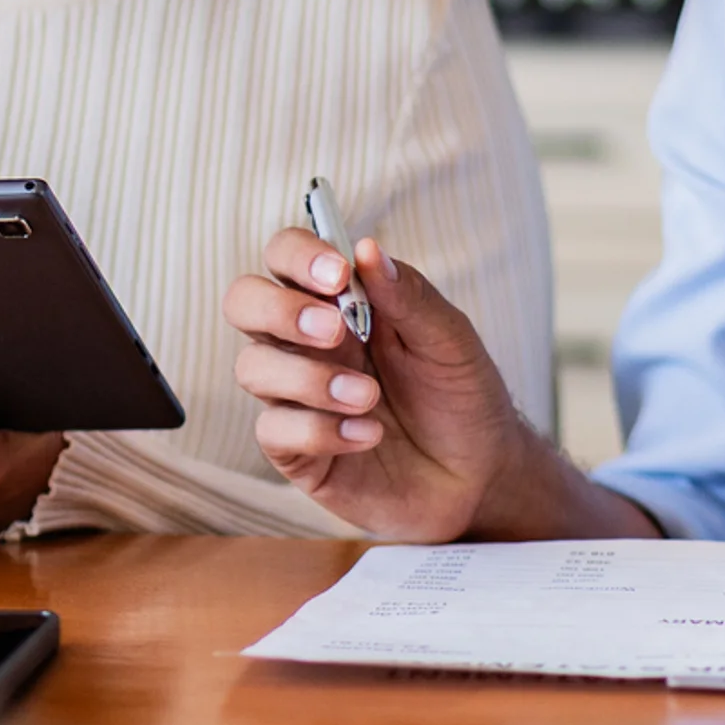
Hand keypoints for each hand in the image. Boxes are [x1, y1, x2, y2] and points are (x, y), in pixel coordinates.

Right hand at [226, 229, 550, 540]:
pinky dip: (319, 431)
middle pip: (244, 301)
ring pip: (253, 367)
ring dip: (309, 378)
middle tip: (334, 331)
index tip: (338, 275)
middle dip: (278, 309)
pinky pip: (273, 430)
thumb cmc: (462, 398)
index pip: (287, 256)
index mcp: (341, 303)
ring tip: (369, 398)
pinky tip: (367, 436)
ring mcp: (298, 397)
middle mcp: (308, 343)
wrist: (480, 477)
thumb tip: (366, 247)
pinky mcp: (298, 451)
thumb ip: (408, 295)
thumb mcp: (450, 340)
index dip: (298, 255)